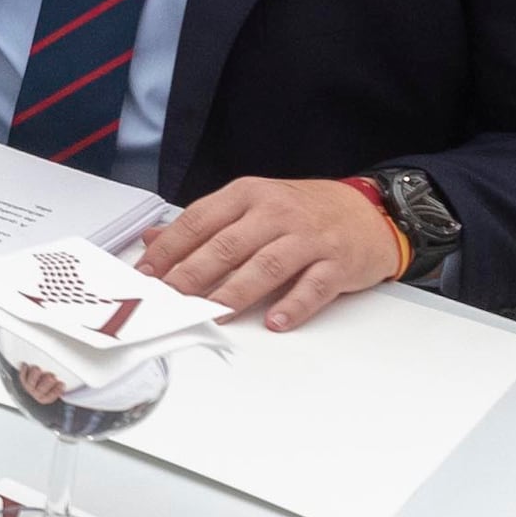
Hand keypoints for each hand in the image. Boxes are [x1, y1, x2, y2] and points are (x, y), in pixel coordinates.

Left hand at [140, 175, 406, 330]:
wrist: (368, 211)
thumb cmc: (304, 211)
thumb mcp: (252, 204)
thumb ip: (204, 223)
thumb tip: (153, 239)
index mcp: (249, 195)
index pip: (199, 220)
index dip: (170, 248)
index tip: (147, 273)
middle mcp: (277, 213)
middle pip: (227, 245)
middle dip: (193, 275)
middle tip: (169, 299)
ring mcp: (309, 238)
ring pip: (266, 266)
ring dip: (236, 292)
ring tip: (212, 313)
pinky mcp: (337, 262)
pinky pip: (313, 286)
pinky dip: (293, 305)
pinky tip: (275, 321)